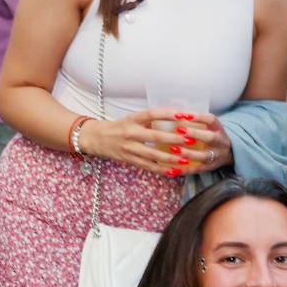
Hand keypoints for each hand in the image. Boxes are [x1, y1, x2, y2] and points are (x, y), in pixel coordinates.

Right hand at [79, 108, 206, 176]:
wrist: (95, 138)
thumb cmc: (120, 127)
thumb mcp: (132, 119)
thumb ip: (151, 120)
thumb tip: (177, 120)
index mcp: (133, 119)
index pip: (152, 114)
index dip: (167, 114)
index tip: (184, 115)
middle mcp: (130, 133)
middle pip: (155, 136)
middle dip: (174, 139)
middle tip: (191, 140)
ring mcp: (129, 148)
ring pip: (152, 155)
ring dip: (170, 158)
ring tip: (186, 159)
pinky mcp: (128, 159)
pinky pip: (147, 166)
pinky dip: (161, 170)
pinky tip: (174, 171)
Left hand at [177, 111, 232, 174]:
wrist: (229, 152)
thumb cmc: (211, 135)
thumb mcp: (209, 126)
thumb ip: (194, 121)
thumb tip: (170, 112)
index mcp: (218, 128)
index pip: (211, 119)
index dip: (198, 117)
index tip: (184, 115)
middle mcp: (219, 142)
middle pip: (210, 137)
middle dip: (194, 134)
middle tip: (179, 130)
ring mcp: (216, 156)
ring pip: (203, 156)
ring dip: (188, 153)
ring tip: (172, 149)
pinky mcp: (210, 167)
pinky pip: (197, 170)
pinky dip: (184, 170)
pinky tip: (171, 169)